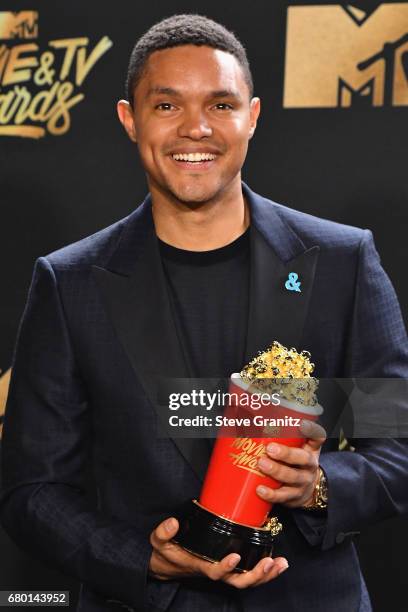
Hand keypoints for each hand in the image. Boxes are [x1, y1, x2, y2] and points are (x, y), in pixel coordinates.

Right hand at [149, 516, 288, 587]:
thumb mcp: (159, 541)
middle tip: (269, 563)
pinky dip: (266, 571)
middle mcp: (215, 572)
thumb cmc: (166, 552)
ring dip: (266, 574)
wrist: (168, 565)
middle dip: (256, 575)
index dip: (225, 568)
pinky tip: (279, 563)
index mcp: (200, 565)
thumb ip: (163, 532)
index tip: (234, 557)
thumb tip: (173, 523)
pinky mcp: (230, 567)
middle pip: (239, 582)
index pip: (215, 572)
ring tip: (281, 564)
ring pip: (248, 581)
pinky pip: (250, 574)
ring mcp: (225, 571)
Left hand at [256, 420, 326, 507]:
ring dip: (276, 470)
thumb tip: (247, 418)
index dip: (311, 431)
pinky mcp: (293, 497)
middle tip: (270, 448)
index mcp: (310, 450)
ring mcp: (302, 482)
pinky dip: (271, 494)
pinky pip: (283, 496)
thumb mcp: (294, 449)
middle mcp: (309, 465)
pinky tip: (260, 489)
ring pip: (292, 477)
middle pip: (303, 458)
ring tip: (262, 464)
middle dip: (286, 453)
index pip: (317, 437)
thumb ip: (279, 435)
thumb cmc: (294, 465)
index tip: (302, 424)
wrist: (305, 492)